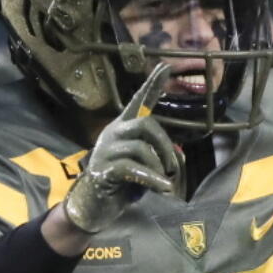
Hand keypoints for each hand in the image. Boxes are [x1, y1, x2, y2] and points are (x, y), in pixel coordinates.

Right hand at [62, 63, 183, 233]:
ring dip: (159, 166)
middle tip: (174, 167)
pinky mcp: (103, 170)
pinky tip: (163, 187)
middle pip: (145, 124)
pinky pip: (132, 168)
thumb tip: (179, 155)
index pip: (138, 102)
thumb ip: (158, 156)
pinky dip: (152, 178)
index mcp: (122, 128)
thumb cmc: (120, 184)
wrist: (93, 206)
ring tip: (164, 182)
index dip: (152, 85)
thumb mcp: (144, 167)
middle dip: (166, 145)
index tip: (166, 66)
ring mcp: (106, 151)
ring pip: (141, 147)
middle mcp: (112, 133)